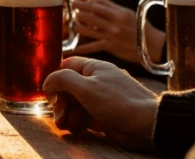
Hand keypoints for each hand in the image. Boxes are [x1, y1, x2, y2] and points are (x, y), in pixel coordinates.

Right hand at [43, 57, 157, 150]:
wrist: (146, 125)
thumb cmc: (119, 102)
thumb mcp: (85, 87)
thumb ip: (62, 79)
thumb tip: (47, 82)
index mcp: (93, 68)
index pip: (66, 66)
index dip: (55, 78)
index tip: (50, 92)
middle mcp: (96, 81)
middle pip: (68, 89)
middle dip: (60, 102)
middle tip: (59, 113)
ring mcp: (100, 99)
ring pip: (75, 105)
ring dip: (67, 115)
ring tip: (66, 125)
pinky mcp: (104, 115)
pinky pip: (84, 117)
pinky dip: (77, 123)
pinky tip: (77, 128)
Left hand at [70, 0, 162, 63]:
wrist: (154, 46)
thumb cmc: (140, 28)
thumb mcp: (128, 13)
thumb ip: (112, 8)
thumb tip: (94, 1)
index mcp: (119, 12)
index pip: (97, 3)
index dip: (85, 2)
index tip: (77, 2)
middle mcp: (114, 23)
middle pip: (89, 14)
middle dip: (76, 12)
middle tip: (67, 11)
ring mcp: (112, 35)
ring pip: (87, 29)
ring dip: (77, 27)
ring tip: (72, 26)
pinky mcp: (111, 47)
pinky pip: (93, 46)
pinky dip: (82, 48)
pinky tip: (74, 49)